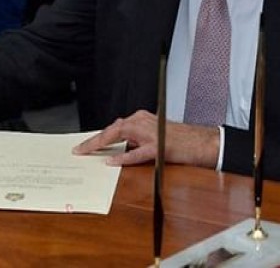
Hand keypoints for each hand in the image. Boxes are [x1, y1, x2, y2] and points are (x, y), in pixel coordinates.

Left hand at [72, 110, 219, 168]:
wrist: (200, 142)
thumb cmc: (178, 141)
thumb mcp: (151, 137)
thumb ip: (134, 141)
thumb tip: (115, 150)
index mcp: (141, 119)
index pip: (114, 128)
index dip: (97, 138)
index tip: (82, 147)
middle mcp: (143, 121)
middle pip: (112, 129)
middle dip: (94, 140)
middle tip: (79, 151)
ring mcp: (150, 133)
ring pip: (120, 136)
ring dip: (102, 144)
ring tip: (88, 152)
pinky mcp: (158, 146)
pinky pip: (137, 152)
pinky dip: (123, 156)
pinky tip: (112, 161)